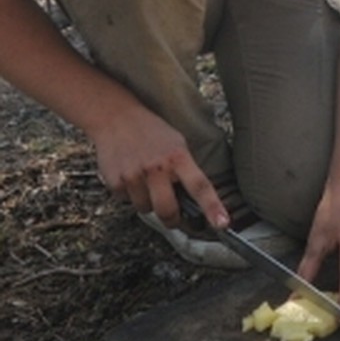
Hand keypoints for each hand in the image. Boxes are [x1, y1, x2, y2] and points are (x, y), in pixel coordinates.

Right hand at [93, 108, 227, 229]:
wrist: (116, 117)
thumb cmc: (152, 131)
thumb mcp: (177, 144)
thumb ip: (185, 169)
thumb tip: (194, 199)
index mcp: (178, 157)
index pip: (200, 186)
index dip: (213, 207)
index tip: (223, 223)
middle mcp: (157, 168)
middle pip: (168, 211)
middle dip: (173, 220)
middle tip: (175, 218)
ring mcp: (134, 176)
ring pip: (146, 209)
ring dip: (149, 203)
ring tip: (147, 181)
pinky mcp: (115, 182)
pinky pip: (127, 202)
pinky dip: (131, 195)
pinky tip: (131, 176)